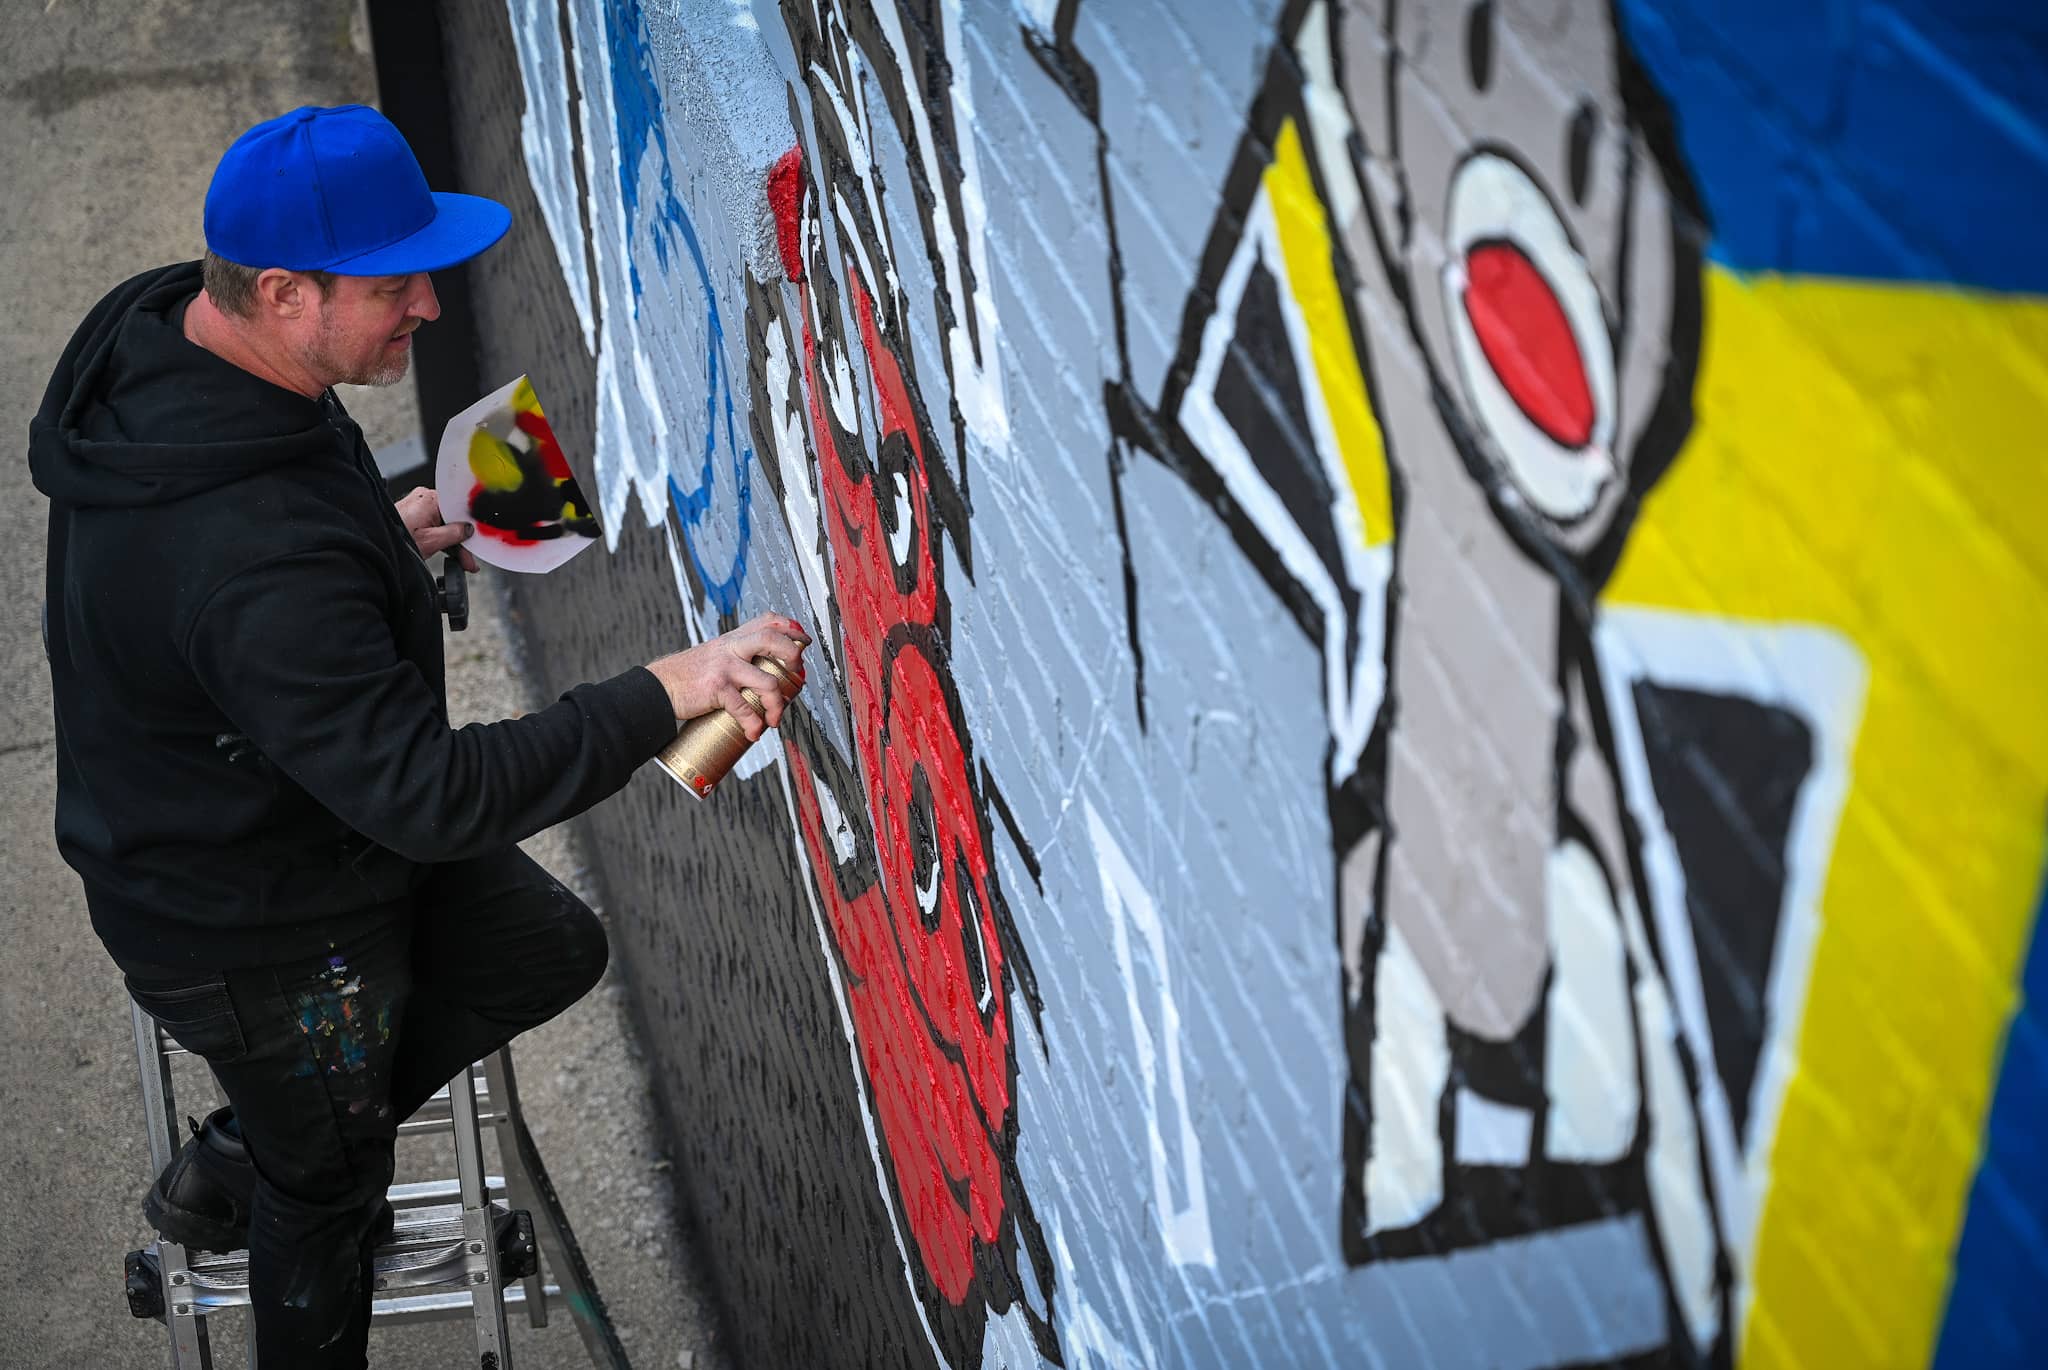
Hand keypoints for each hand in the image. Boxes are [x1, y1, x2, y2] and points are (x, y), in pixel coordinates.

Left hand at [395, 487, 479, 572]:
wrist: (374, 545)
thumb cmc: (396, 540)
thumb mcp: (431, 541)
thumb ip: (454, 534)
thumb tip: (467, 530)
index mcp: (430, 498)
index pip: (459, 510)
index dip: (470, 530)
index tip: (476, 545)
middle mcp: (424, 497)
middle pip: (452, 518)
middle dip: (462, 541)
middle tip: (469, 560)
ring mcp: (418, 505)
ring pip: (444, 523)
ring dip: (452, 542)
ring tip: (460, 560)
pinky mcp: (413, 514)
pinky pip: (434, 524)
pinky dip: (441, 538)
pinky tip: (449, 552)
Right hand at [646, 613, 812, 740]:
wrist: (657, 688)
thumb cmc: (687, 676)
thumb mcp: (714, 655)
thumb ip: (735, 657)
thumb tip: (763, 673)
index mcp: (733, 638)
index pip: (767, 620)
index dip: (790, 627)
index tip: (803, 640)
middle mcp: (731, 647)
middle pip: (772, 639)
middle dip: (793, 655)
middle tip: (797, 674)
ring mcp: (725, 667)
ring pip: (766, 682)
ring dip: (777, 705)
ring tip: (774, 719)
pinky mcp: (717, 688)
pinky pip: (744, 709)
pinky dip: (754, 724)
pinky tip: (754, 733)